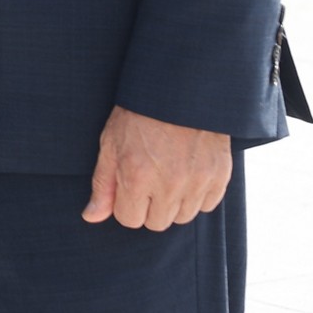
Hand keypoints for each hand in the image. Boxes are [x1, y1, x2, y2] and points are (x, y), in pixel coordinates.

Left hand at [82, 106, 232, 230]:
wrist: (179, 89)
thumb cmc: (138, 115)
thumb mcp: (110, 144)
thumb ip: (103, 184)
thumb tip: (92, 217)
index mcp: (136, 176)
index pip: (129, 219)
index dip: (126, 203)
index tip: (129, 184)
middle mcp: (169, 184)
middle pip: (156, 223)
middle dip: (149, 206)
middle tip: (149, 178)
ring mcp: (197, 181)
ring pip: (183, 217)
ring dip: (174, 203)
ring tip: (169, 173)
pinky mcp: (220, 176)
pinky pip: (207, 205)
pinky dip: (197, 195)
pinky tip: (188, 172)